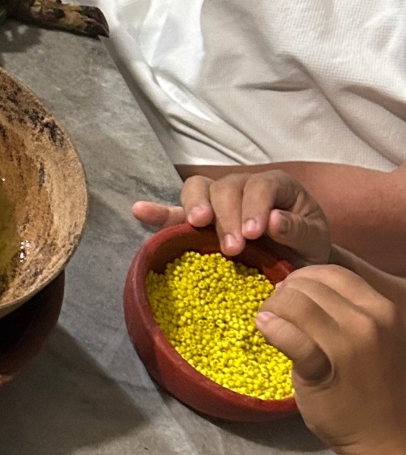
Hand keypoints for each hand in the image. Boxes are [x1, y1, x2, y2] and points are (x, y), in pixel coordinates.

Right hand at [132, 169, 331, 264]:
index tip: (255, 233)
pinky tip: (140, 211)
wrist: (296, 268)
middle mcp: (243, 186)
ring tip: (198, 225)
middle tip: (233, 248)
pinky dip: (158, 212)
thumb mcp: (315, 240)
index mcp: (276, 186)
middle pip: (226, 188)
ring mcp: (217, 202)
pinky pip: (174, 212)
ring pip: (198, 189)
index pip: (261, 186)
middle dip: (227, 216)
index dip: (255, 207)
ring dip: (195, 207)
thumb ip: (299, 230)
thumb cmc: (307, 251)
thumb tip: (274, 221)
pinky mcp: (198, 221)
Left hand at [255, 262, 405, 454]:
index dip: (302, 279)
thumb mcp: (373, 337)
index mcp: (382, 309)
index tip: (290, 294)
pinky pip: (288, 336)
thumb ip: (347, 310)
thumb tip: (301, 284)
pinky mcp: (323, 370)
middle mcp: (369, 322)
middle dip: (283, 292)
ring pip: (294, 303)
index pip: (331, 273)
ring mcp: (348, 346)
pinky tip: (264, 330)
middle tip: (274, 310)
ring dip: (272, 308)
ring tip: (267, 322)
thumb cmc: (374, 385)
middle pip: (308, 285)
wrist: (384, 438)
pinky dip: (271, 328)